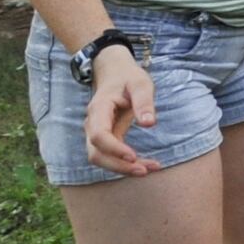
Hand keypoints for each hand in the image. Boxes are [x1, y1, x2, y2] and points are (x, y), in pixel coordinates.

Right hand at [82, 50, 163, 176]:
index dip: (113, 148)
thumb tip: (149, 124)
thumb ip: (144, 101)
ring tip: (150, 169)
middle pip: (96, 153)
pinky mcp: (106, 139)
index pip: (99, 135)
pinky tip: (146, 165)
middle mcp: (93, 124)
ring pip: (101, 159)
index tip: (133, 156)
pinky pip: (110, 156)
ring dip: (123, 168)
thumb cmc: (128, 78)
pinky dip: (126, 164)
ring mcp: (96, 133)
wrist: (115, 74)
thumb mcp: (140, 83)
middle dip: (118, 165)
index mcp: (99, 109)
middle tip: (144, 170)